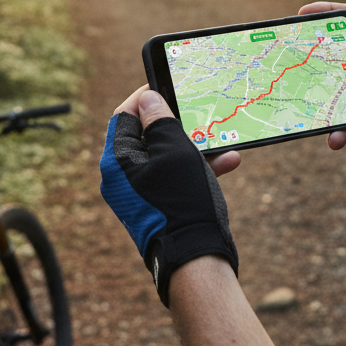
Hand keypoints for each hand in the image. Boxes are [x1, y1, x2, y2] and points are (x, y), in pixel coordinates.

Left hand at [100, 86, 238, 305]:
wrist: (197, 261)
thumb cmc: (183, 202)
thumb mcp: (175, 152)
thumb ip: (161, 120)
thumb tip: (147, 99)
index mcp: (116, 162)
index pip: (124, 116)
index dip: (144, 97)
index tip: (166, 84)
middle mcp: (123, 178)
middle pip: (147, 135)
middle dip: (177, 122)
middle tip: (197, 109)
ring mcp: (141, 193)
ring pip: (167, 156)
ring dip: (195, 145)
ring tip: (221, 137)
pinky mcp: (160, 205)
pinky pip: (176, 176)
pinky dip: (198, 167)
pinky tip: (229, 161)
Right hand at [299, 2, 345, 176]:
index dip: (328, 13)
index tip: (302, 11)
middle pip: (335, 53)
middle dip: (310, 53)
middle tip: (287, 53)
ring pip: (331, 89)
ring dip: (316, 96)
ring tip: (299, 98)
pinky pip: (340, 123)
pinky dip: (334, 131)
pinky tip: (334, 138)